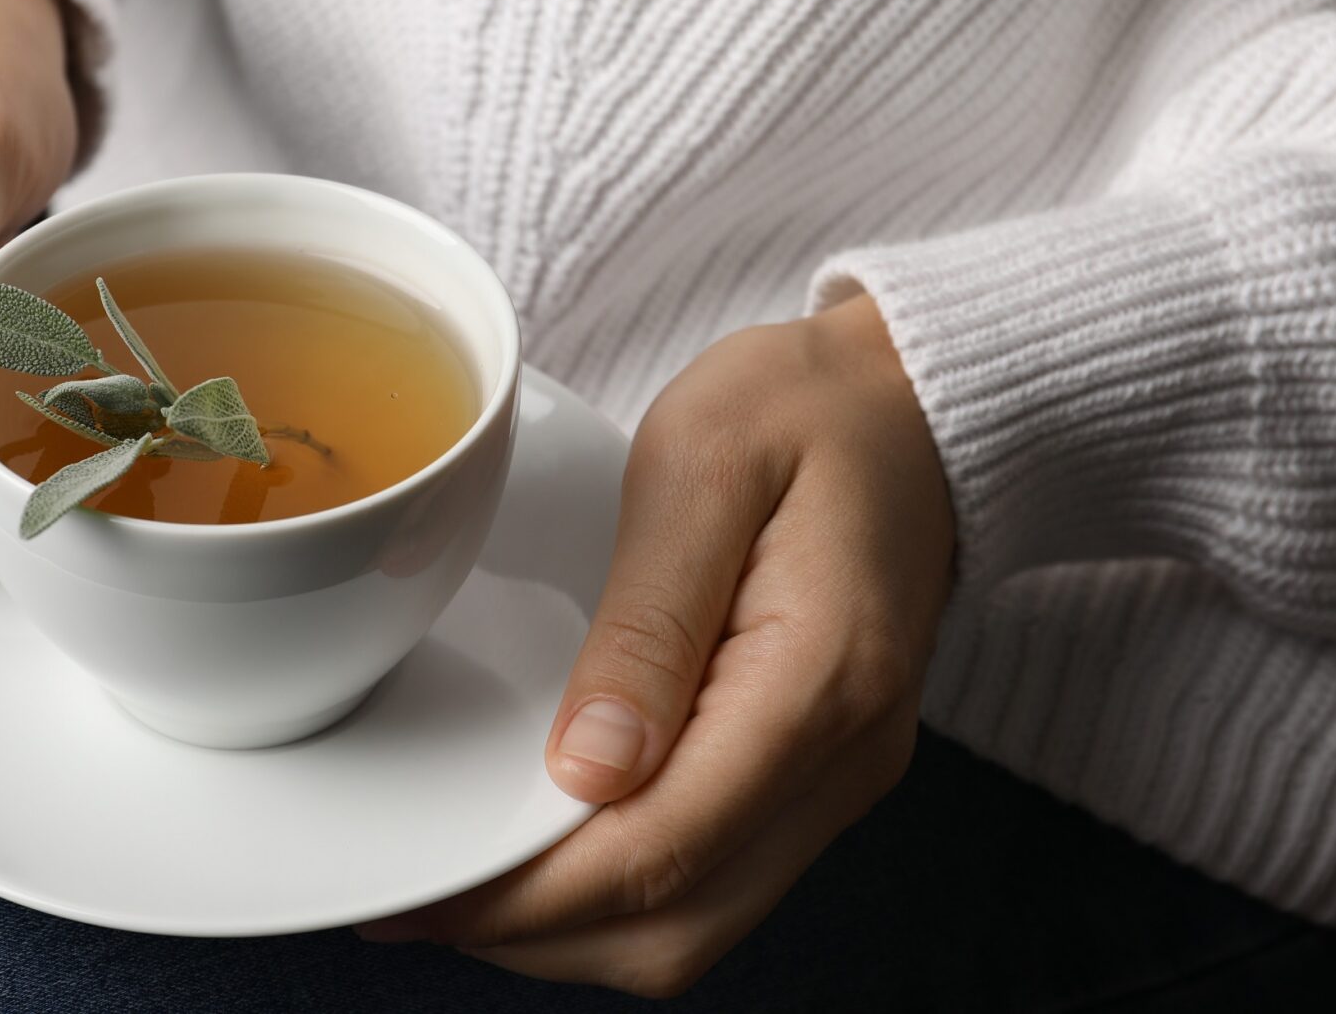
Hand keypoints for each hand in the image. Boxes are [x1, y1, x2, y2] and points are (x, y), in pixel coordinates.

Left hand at [359, 296, 954, 996]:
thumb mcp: (701, 464)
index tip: (428, 892)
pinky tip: (552, 844)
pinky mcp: (822, 772)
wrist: (913, 400)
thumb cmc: (806, 407)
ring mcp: (840, 776)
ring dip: (576, 927)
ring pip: (700, 924)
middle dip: (538, 935)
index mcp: (818, 682)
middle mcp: (844, 758)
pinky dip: (625, 889)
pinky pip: (719, 878)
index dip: (530, 894)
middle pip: (679, 925)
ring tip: (470, 881)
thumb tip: (589, 767)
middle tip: (423, 898)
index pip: (662, 848)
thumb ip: (647, 621)